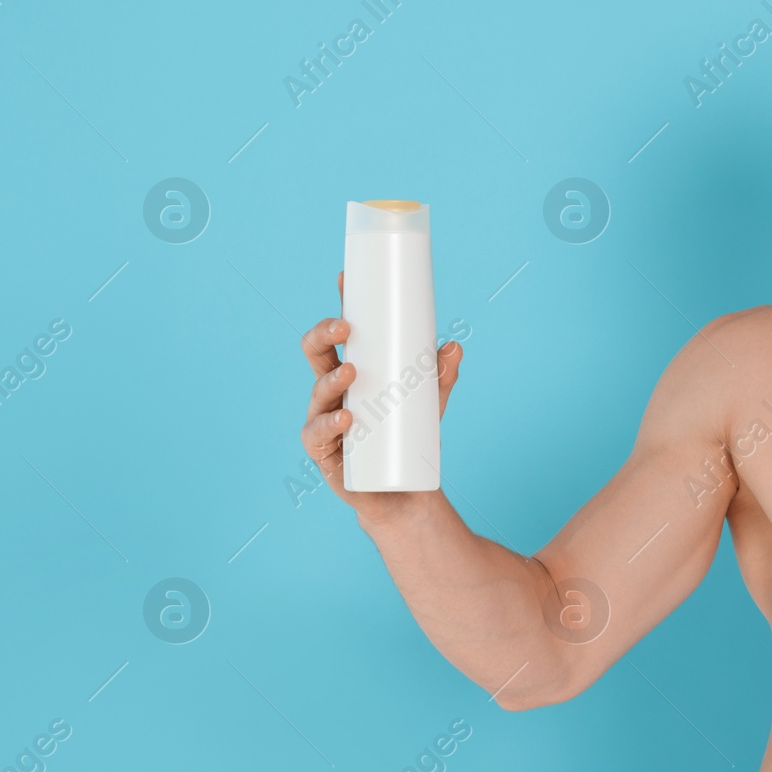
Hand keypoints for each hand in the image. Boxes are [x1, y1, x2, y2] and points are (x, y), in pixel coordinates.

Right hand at [300, 271, 464, 524]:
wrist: (405, 493)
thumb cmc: (410, 438)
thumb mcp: (430, 403)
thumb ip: (440, 376)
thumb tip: (455, 346)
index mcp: (352, 371)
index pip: (341, 334)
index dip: (340, 305)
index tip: (345, 278)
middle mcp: (332, 390)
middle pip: (316, 353)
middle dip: (324, 334)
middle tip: (346, 327)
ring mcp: (323, 419)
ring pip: (317, 391)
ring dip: (332, 379)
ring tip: (352, 372)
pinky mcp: (324, 452)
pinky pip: (317, 435)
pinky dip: (330, 424)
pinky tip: (345, 418)